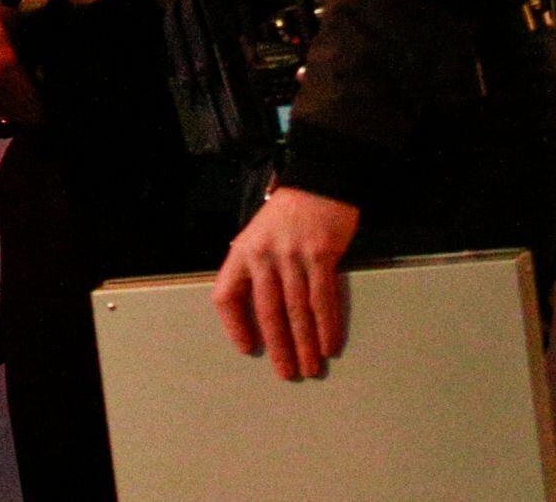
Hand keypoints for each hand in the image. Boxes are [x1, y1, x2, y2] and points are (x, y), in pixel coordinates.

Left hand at [213, 183, 360, 379]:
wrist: (318, 182)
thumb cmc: (287, 212)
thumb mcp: (258, 235)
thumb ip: (255, 268)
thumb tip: (258, 312)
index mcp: (243, 252)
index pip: (227, 296)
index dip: (234, 327)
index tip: (247, 349)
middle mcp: (265, 255)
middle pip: (269, 313)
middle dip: (280, 348)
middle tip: (288, 374)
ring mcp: (293, 256)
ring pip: (298, 311)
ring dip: (306, 345)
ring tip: (310, 368)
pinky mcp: (321, 255)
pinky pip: (323, 299)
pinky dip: (327, 326)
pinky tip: (329, 345)